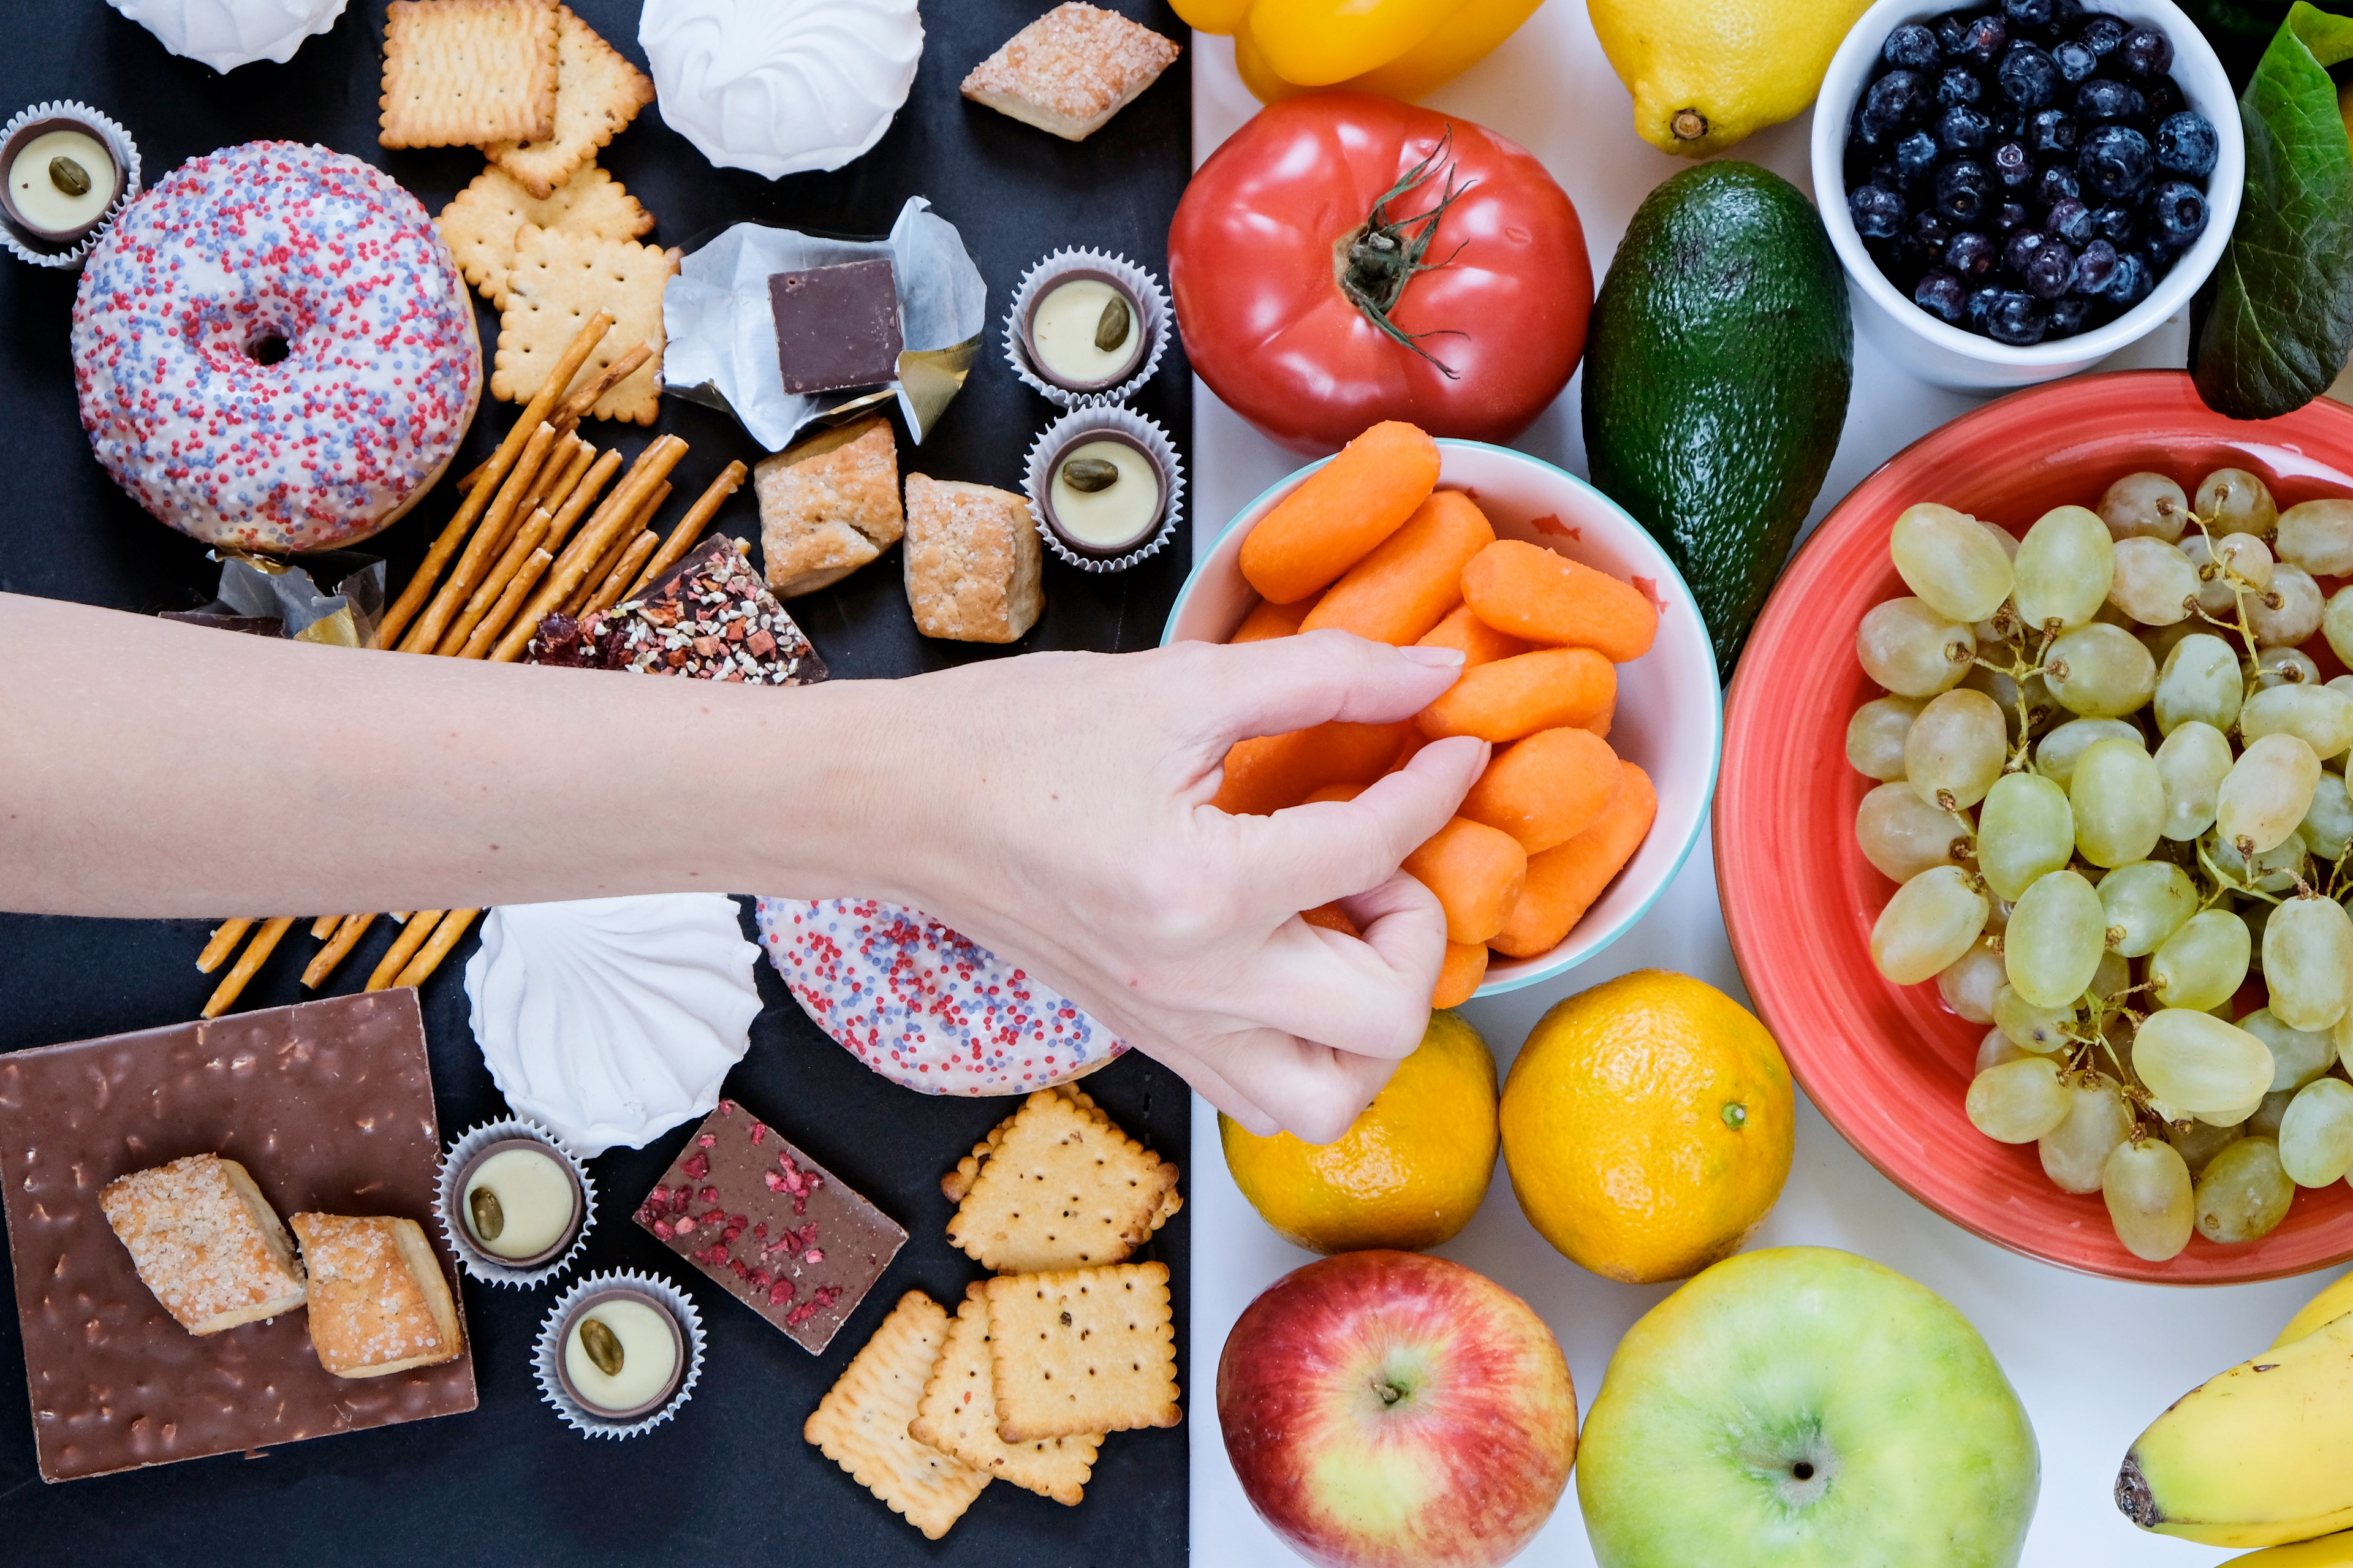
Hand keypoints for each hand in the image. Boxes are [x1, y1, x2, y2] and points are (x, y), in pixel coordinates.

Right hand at [847, 631, 1486, 1141]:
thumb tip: (1430, 676)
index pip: (1374, 853)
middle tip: (1383, 865)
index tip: (1455, 749)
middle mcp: (1193, 986)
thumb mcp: (1180, 683)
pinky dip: (1315, 1046)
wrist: (901, 800)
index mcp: (1198, 890)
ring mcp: (1171, 1028)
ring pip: (1332, 1098)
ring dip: (1374, 1021)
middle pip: (1385, 1020)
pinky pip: (1267, 1095)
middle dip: (1419, 936)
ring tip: (1346, 931)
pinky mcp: (1151, 1040)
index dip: (1436, 788)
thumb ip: (1323, 677)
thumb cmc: (1016, 736)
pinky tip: (1296, 956)